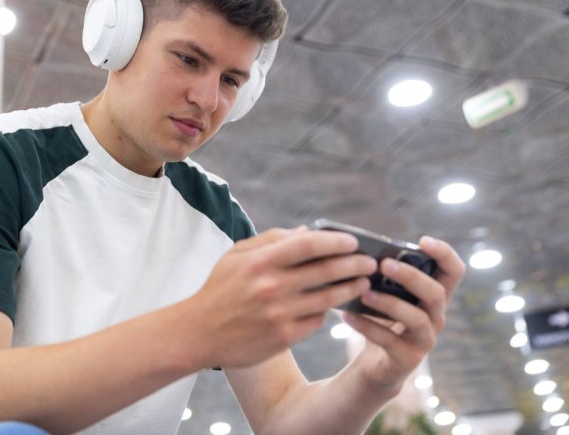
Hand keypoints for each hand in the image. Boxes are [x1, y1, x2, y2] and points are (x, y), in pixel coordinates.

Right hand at [187, 226, 378, 368]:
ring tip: (363, 282)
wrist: (199, 333)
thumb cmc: (219, 289)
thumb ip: (271, 240)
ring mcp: (279, 313)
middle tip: (370, 263)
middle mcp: (272, 286)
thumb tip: (307, 231)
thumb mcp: (236, 256)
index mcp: (261, 261)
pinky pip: (316, 321)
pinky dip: (326, 311)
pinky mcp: (283, 337)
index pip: (308, 245)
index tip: (352, 241)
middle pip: (326, 271)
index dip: (335, 241)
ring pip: (327, 298)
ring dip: (350, 288)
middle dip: (354, 264)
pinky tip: (333, 305)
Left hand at [341, 235, 466, 393]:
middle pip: (436, 293)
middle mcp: (436, 316)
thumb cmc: (380, 320)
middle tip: (384, 265)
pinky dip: (367, 326)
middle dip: (411, 276)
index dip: (444, 254)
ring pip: (417, 318)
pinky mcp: (408, 359)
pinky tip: (348, 316)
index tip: (423, 241)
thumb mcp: (385, 294)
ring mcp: (424, 339)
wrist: (376, 365)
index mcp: (433, 296)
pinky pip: (390, 341)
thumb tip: (360, 249)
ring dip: (389, 303)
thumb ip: (382, 275)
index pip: (454, 271)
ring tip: (364, 293)